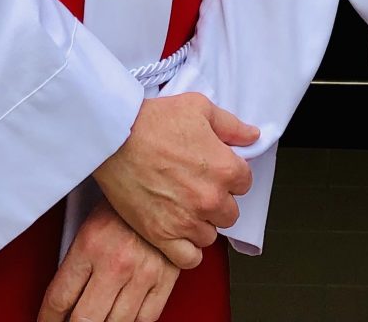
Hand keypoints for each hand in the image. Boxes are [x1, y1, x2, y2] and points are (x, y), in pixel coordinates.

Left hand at [38, 201, 178, 321]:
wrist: (165, 182)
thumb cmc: (123, 203)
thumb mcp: (89, 224)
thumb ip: (75, 262)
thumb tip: (62, 301)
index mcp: (90, 244)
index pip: (58, 299)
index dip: (48, 318)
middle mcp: (116, 262)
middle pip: (84, 320)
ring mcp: (143, 273)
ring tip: (97, 318)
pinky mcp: (167, 278)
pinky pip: (146, 319)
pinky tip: (123, 317)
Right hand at [92, 92, 257, 266]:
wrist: (114, 138)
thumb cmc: (154, 120)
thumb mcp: (199, 108)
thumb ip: (232, 126)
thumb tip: (253, 136)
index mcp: (225, 169)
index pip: (245, 183)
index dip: (230, 175)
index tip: (214, 170)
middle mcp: (210, 199)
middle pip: (230, 213)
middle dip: (217, 201)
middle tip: (196, 188)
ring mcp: (187, 220)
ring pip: (210, 235)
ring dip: (201, 224)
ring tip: (183, 207)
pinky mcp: (162, 235)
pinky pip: (189, 259)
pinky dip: (187, 250)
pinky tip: (179, 234)